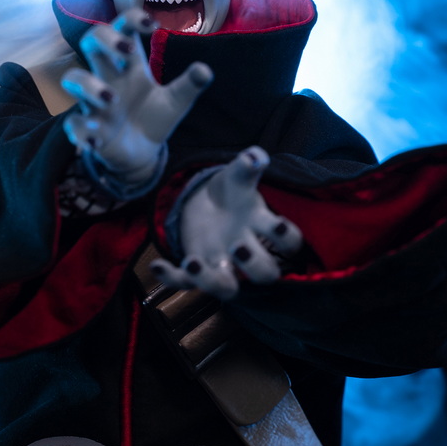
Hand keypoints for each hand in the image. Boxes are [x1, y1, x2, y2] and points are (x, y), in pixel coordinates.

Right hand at [61, 8, 212, 191]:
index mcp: (130, 66)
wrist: (143, 153)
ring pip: (74, 79)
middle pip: (91, 40)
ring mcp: (94, 102)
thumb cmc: (154, 119)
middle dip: (106, 39)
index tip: (151, 25)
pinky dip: (82, 131)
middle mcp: (108, 77)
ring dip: (89, 85)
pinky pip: (73, 124)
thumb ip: (189, 85)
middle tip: (128, 51)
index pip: (122, 28)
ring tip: (112, 99)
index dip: (131, 19)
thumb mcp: (176, 102)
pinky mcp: (87, 128)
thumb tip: (205, 70)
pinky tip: (97, 140)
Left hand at [151, 147, 303, 299]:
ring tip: (191, 261)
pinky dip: (169, 276)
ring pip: (226, 288)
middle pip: (265, 274)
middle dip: (254, 265)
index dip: (288, 240)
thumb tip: (256, 157)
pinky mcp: (195, 269)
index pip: (289, 244)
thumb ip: (246, 167)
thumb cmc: (230, 194)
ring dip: (211, 280)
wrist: (205, 204)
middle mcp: (245, 253)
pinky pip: (183, 282)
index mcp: (261, 229)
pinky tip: (156, 264)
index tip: (278, 225)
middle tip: (237, 247)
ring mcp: (220, 264)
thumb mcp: (235, 178)